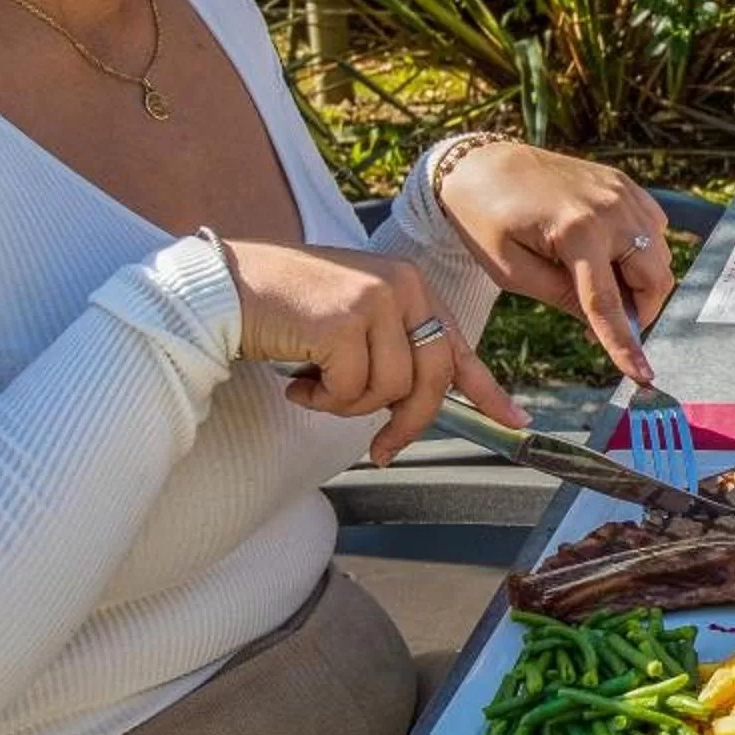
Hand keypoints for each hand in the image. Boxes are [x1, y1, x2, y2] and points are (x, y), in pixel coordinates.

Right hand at [224, 241, 525, 463]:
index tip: (513, 422)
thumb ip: (387, 349)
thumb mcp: (350, 321)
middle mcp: (402, 286)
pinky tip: (295, 378)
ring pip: (389, 389)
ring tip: (312, 383)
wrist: (220, 287)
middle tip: (382, 449)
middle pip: (432, 378)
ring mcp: (375, 301)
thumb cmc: (281, 308)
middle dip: (408, 422)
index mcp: (409, 285)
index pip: (457, 344)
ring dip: (347, 405)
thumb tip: (412, 406)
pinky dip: (321, 399)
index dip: (486, 390)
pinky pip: (351, 390)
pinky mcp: (345, 322)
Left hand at [434, 142, 675, 383]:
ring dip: (641, 282)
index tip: (641, 374)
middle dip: (642, 310)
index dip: (626, 343)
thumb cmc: (484, 219)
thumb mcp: (510, 270)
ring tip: (598, 290)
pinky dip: (641, 251)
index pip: (609, 301)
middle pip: (654, 276)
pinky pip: (653, 227)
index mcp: (576, 231)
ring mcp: (622, 192)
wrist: (480, 165)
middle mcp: (610, 208)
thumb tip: (599, 326)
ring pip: (660, 253)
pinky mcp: (623, 184)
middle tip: (604, 326)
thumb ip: (560, 299)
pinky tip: (608, 257)